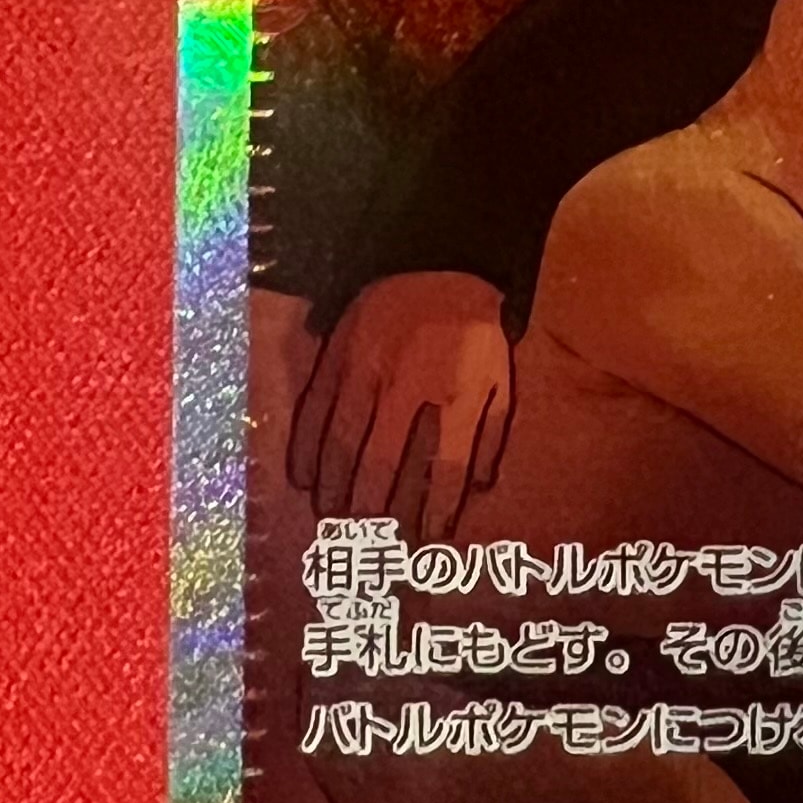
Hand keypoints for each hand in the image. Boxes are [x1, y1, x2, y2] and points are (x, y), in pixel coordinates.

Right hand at [286, 270, 512, 530]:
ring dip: (333, 489)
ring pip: (340, 443)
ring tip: (332, 521)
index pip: (445, 469)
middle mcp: (407, 386)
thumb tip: (477, 488)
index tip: (426, 542)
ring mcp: (366, 370)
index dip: (435, 512)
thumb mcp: (500, 378)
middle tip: (364, 543)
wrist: (436, 259)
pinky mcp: (336, 355)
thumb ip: (490, 435)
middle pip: (381, 465)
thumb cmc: (473, 329)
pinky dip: (305, 449)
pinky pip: (313, 411)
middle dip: (370, 511)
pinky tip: (302, 478)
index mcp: (458, 393)